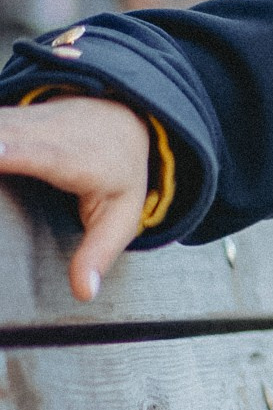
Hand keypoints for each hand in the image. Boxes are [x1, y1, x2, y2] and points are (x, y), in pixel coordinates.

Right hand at [0, 97, 152, 300]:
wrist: (121, 119)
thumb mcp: (122, 216)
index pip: (38, 151)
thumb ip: (99, 254)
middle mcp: (43, 131)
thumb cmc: (118, 173)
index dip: (10, 148)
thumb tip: (83, 293)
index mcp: (73, 157)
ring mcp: (21, 120)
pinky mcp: (4, 117)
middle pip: (0, 132)